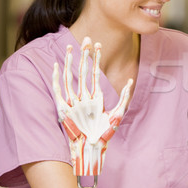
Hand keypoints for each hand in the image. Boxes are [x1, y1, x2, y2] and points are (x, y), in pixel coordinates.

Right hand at [52, 37, 132, 175]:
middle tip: (86, 38)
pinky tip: (56, 66)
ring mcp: (74, 102)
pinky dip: (56, 79)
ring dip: (70, 62)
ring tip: (71, 48)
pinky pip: (58, 91)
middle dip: (85, 56)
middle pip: (84, 71)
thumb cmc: (105, 134)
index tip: (98, 45)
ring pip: (71, 77)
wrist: (92, 149)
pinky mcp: (63, 110)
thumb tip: (130, 80)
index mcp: (96, 97)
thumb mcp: (118, 113)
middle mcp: (84, 97)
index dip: (96, 59)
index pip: (96, 73)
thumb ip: (124, 96)